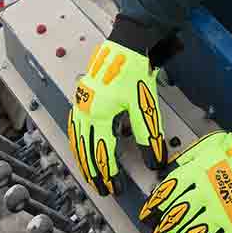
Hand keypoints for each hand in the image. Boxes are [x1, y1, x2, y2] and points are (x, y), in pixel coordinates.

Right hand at [67, 39, 166, 195]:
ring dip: (84, 159)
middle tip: (103, 189)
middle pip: (86, 149)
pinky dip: (78, 141)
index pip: (103, 152)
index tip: (116, 188)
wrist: (125, 43)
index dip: (109, 173)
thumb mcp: (144, 106)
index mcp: (98, 114)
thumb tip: (155, 161)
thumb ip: (148, 135)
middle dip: (94, 171)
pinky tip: (82, 147)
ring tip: (91, 176)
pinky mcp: (83, 96)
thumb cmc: (135, 71)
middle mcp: (85, 110)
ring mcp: (81, 102)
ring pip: (78, 139)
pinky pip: (76, 125)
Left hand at [139, 125, 231, 232]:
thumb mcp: (209, 145)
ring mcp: (221, 216)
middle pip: (175, 220)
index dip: (153, 209)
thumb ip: (189, 160)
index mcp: (196, 174)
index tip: (148, 217)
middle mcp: (205, 196)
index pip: (166, 196)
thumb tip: (173, 171)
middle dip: (163, 232)